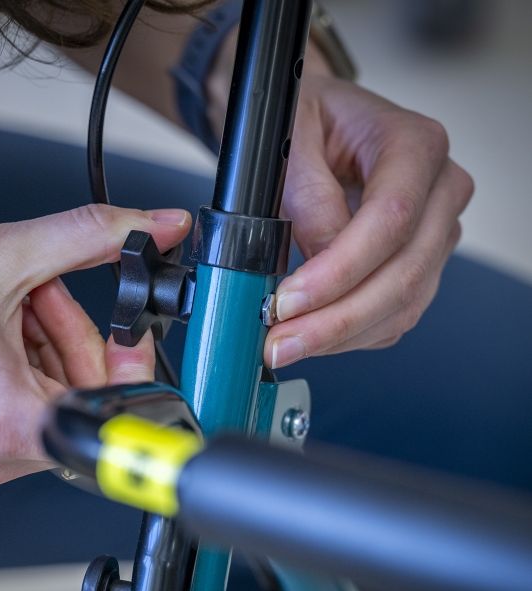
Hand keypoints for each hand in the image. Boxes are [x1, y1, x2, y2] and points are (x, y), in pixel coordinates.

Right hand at [0, 204, 190, 491]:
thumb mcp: (4, 248)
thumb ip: (97, 237)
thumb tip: (157, 227)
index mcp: (2, 417)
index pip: (111, 407)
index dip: (129, 358)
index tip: (125, 321)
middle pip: (77, 401)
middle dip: (75, 335)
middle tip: (41, 286)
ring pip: (46, 402)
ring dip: (42, 344)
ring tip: (0, 297)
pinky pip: (11, 412)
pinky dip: (15, 365)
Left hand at [263, 66, 472, 367]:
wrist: (314, 117)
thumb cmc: (303, 116)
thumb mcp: (289, 134)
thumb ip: (304, 192)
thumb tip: (318, 257)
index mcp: (414, 144)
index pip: (392, 219)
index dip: (340, 270)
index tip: (288, 300)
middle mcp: (439, 188)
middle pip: (404, 271)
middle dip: (336, 318)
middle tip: (280, 342)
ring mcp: (434, 230)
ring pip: (403, 302)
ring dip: (342, 335)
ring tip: (286, 346)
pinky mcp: (416, 261)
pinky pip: (395, 313)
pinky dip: (351, 334)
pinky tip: (311, 338)